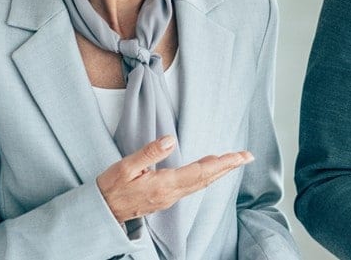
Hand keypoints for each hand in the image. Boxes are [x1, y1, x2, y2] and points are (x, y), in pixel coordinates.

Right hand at [96, 135, 252, 221]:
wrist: (103, 211)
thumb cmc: (111, 187)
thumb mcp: (125, 166)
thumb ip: (149, 153)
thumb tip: (171, 139)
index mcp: (164, 185)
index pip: (200, 172)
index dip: (221, 163)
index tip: (239, 156)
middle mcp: (171, 194)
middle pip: (206, 178)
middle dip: (228, 167)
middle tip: (247, 156)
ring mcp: (170, 197)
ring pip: (201, 183)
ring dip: (219, 171)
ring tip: (234, 160)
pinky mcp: (166, 197)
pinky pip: (193, 185)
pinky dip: (206, 175)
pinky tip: (210, 169)